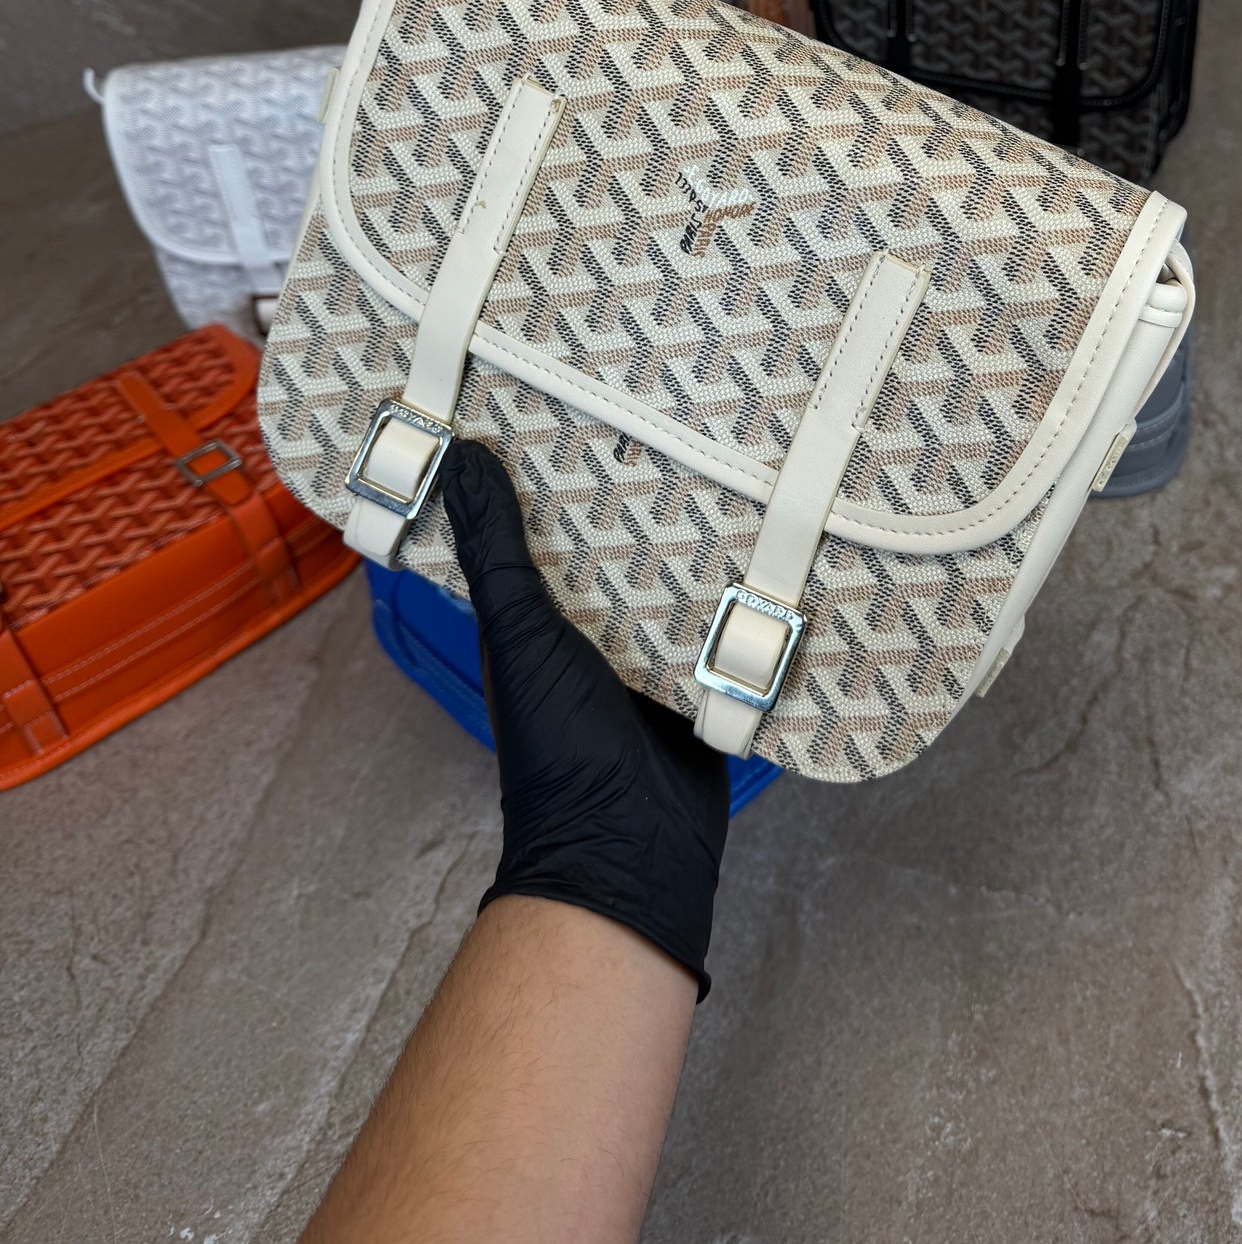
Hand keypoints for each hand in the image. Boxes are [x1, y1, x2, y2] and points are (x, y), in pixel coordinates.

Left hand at [441, 440, 729, 996]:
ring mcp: (655, 654)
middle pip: (620, 545)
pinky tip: (776, 536)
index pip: (544, 525)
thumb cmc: (557, 749)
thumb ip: (496, 554)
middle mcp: (594, 629)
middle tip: (678, 407)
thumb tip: (463, 458)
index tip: (575, 396)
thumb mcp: (518, 635)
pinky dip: (744, 589)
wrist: (633, 847)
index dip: (553, 469)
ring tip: (733, 452)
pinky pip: (726, 622)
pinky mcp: (708, 678)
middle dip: (642, 492)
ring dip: (698, 536)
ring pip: (676, 577)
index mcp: (536, 616)